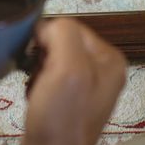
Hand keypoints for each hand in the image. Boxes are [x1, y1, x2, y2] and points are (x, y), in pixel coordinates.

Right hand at [22, 19, 125, 144]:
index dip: (49, 37)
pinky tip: (34, 96)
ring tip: (36, 88)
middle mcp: (102, 71)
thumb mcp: (68, 68)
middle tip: (39, 76)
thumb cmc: (62, 118)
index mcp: (110, 58)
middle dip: (42, 56)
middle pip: (61, 42)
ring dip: (37, 70)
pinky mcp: (67, 102)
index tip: (38, 57)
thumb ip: (63, 34)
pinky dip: (35, 84)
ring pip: (51, 59)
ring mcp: (85, 88)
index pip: (72, 26)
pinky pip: (46, 78)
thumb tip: (45, 26)